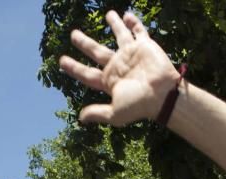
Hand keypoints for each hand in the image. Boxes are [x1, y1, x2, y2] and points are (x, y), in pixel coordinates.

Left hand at [59, 10, 180, 126]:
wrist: (163, 94)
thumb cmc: (139, 105)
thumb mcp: (115, 113)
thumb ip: (98, 113)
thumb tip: (81, 118)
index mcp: (110, 81)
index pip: (87, 73)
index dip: (74, 68)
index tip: (62, 61)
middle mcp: (118, 66)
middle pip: (96, 52)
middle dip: (84, 43)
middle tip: (73, 34)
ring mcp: (131, 54)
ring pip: (119, 35)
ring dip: (114, 25)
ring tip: (108, 14)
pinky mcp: (145, 46)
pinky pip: (139, 31)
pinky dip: (134, 23)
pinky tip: (127, 15)